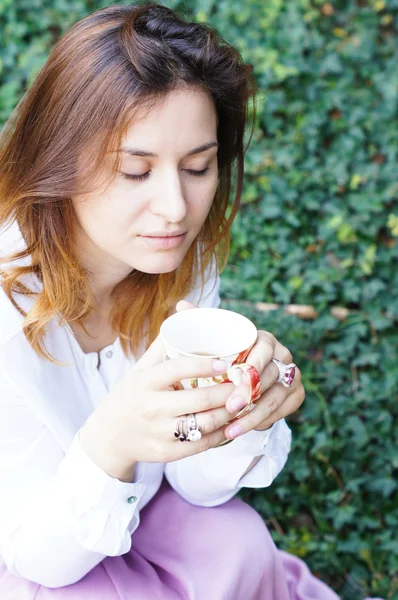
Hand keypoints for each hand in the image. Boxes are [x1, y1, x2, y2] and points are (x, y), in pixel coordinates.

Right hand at [79, 334, 236, 478]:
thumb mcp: (140, 369)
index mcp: (145, 382)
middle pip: (199, 400)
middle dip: (228, 392)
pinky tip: (232, 424)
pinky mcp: (165, 454)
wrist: (109, 437)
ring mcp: (158, 433)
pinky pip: (201, 445)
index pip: (178, 369)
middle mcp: (151, 407)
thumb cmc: (131, 395)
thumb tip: (184, 312)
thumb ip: (164, 345)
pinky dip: (221, 435)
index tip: (226, 361)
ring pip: (205, 424)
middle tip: (245, 384)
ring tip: (244, 403)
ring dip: (229, 414)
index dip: (204, 365)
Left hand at [175, 301, 304, 441]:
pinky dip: (261, 422)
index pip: (264, 348)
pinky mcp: (295, 396)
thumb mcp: (213, 340)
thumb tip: (182, 304)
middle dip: (248, 394)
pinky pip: (281, 412)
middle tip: (228, 407)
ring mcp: (292, 376)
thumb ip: (199, 321)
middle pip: (270, 375)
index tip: (233, 378)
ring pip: (276, 397)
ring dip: (253, 415)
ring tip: (231, 428)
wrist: (244, 380)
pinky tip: (241, 431)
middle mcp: (283, 356)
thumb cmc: (225, 356)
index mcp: (265, 339)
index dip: (251, 364)